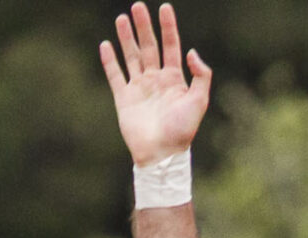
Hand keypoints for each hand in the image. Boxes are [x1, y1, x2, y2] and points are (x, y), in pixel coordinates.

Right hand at [101, 3, 212, 166]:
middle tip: (137, 6)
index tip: (164, 8)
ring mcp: (139, 88)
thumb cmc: (182, 130)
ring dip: (126, 38)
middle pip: (149, 46)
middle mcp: (156, 80)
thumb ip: (201, 75)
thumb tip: (191, 52)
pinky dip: (109, 61)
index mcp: (174, 79)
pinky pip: (115, 75)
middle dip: (144, 26)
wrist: (161, 153)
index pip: (171, 46)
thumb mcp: (199, 101)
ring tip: (122, 18)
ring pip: (131, 56)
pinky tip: (106, 45)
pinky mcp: (124, 98)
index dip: (168, 27)